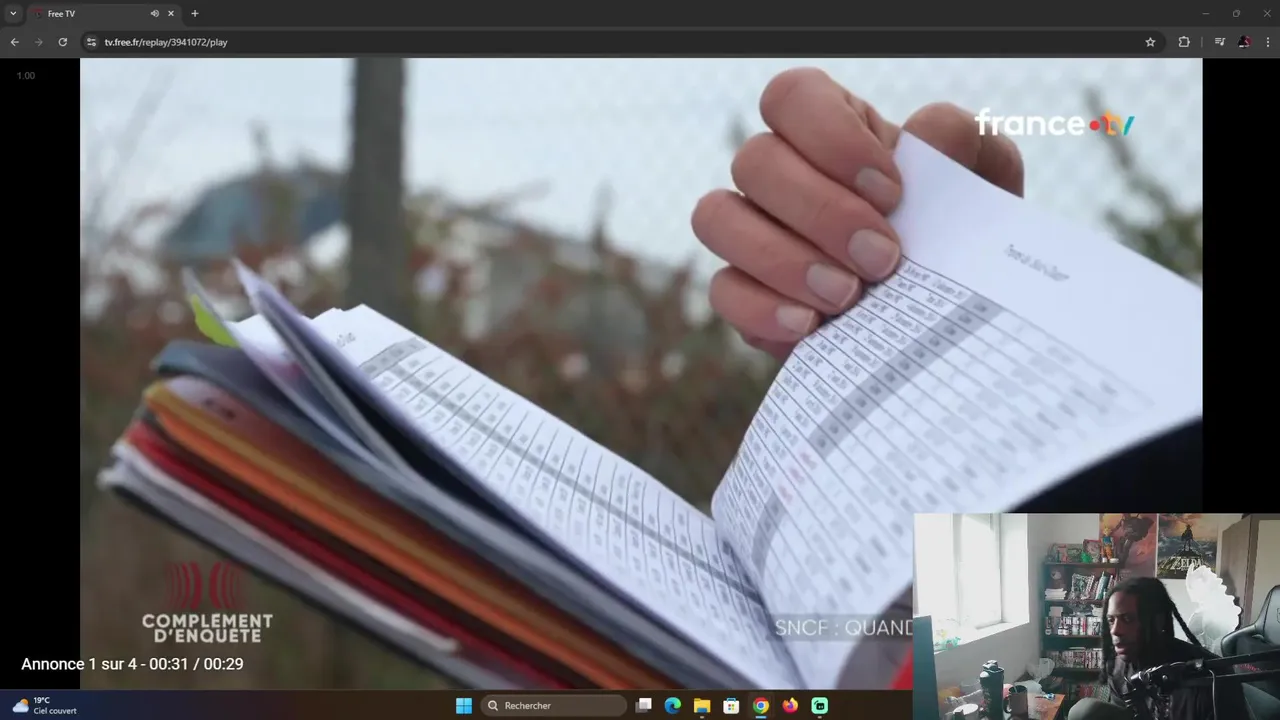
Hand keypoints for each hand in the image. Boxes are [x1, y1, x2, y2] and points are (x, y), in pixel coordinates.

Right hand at [691, 67, 1024, 360]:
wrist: (947, 316)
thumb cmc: (960, 235)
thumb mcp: (983, 184)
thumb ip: (964, 145)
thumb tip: (928, 131)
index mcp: (833, 129)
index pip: (793, 98)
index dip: (831, 138)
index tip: (891, 192)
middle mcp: (781, 173)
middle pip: (755, 160)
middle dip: (820, 213)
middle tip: (883, 259)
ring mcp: (753, 231)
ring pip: (718, 217)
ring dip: (782, 258)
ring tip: (846, 297)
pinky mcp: (744, 291)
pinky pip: (722, 289)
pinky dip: (763, 308)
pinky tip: (811, 327)